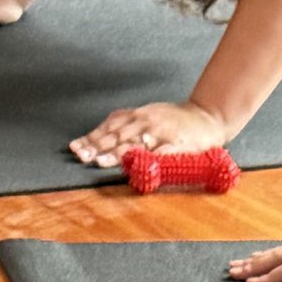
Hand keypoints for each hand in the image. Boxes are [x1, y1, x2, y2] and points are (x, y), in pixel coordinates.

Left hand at [70, 96, 230, 165]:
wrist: (206, 117)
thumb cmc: (175, 121)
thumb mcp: (148, 116)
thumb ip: (126, 125)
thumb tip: (99, 137)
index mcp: (138, 115)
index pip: (109, 126)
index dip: (92, 137)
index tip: (75, 148)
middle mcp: (146, 121)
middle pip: (118, 135)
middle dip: (98, 146)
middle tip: (82, 156)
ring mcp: (161, 133)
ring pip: (135, 143)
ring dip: (116, 153)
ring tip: (101, 162)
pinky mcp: (177, 145)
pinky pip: (160, 153)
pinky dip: (148, 159)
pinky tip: (136, 166)